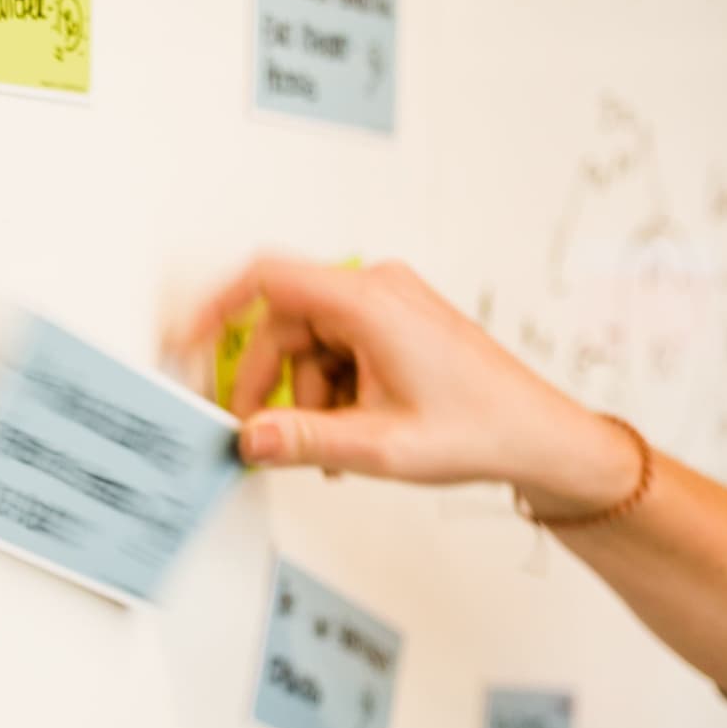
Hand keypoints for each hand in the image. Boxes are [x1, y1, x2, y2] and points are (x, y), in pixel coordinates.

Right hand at [172, 256, 637, 514]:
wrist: (539, 436)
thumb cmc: (480, 428)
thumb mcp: (380, 445)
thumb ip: (305, 440)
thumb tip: (249, 439)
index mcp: (368, 302)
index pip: (269, 279)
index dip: (216, 307)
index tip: (187, 341)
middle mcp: (376, 291)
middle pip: (283, 324)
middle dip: (266, 383)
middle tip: (259, 435)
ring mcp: (388, 306)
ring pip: (308, 345)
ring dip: (305, 398)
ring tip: (331, 449)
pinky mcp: (395, 326)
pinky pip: (337, 352)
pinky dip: (331, 393)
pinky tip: (350, 434)